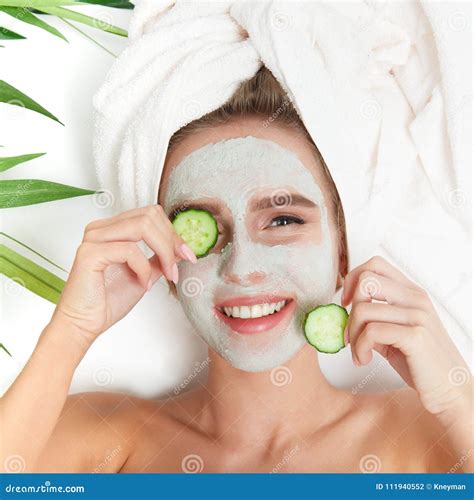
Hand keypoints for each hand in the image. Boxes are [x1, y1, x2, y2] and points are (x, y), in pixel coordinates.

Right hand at [52, 205, 196, 343]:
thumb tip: (181, 247)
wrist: (85, 325)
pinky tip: (144, 284)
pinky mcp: (90, 253)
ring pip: (142, 226)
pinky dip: (143, 268)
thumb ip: (160, 258)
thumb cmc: (108, 302)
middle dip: (171, 240)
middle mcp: (101, 229)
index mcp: (112, 230)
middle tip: (180, 264)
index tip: (187, 254)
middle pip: (149, 216)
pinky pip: (129, 250)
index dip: (172, 232)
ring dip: (163, 252)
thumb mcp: (145, 274)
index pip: (149, 214)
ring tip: (167, 274)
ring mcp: (94, 238)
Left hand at [341, 256, 471, 418]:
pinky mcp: (416, 336)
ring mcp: (418, 315)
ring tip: (360, 353)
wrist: (450, 391)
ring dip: (353, 336)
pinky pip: (371, 331)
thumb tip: (344, 313)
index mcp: (411, 293)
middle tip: (351, 333)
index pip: (375, 264)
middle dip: (350, 308)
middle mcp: (416, 299)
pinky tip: (364, 359)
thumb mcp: (395, 332)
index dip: (352, 279)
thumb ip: (374, 318)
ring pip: (363, 309)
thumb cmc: (421, 362)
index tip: (346, 303)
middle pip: (366, 280)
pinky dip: (360, 348)